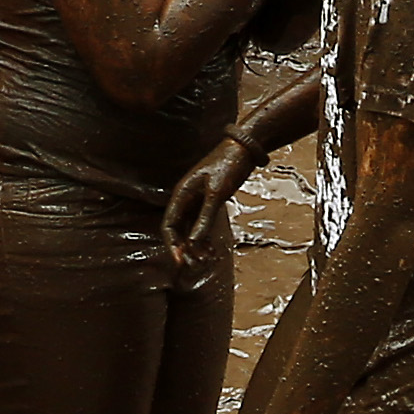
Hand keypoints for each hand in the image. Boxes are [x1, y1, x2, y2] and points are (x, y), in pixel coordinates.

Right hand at [162, 137, 258, 269]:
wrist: (244, 148)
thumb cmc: (228, 165)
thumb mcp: (217, 193)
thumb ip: (205, 216)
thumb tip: (193, 241)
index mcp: (181, 194)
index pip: (169, 225)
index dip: (172, 244)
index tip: (179, 261)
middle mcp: (185, 199)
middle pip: (178, 230)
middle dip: (185, 249)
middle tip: (196, 265)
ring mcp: (196, 200)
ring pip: (190, 228)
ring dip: (196, 245)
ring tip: (206, 260)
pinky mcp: (208, 201)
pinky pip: (201, 223)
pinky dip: (205, 237)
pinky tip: (211, 250)